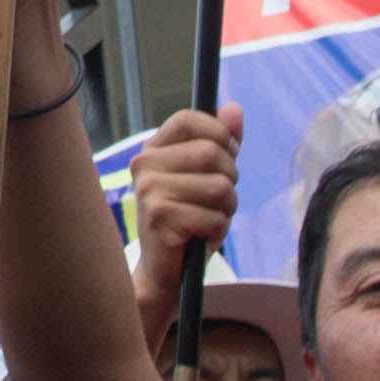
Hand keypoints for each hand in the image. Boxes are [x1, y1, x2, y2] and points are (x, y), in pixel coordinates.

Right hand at [129, 106, 242, 344]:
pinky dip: (218, 231)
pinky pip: (214, 216)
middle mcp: (145, 166)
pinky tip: (202, 238)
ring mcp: (150, 191)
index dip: (219, 134)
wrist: (164, 272)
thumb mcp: (206, 177)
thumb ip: (220, 141)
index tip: (228, 154)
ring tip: (210, 221)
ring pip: (219, 186)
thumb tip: (234, 108)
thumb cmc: (188, 221)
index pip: (189, 119)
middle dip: (230, 179)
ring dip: (227, 209)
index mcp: (152, 151)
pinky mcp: (161, 217)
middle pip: (211, 152)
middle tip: (220, 200)